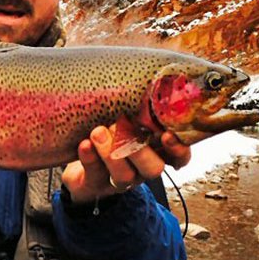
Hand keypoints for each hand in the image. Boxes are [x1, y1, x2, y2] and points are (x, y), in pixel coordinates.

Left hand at [62, 115, 190, 203]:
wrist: (79, 158)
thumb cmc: (109, 131)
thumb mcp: (125, 117)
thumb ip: (137, 105)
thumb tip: (143, 74)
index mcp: (155, 151)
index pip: (179, 156)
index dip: (178, 149)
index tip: (167, 135)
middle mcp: (141, 169)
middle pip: (153, 168)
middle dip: (139, 150)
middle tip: (120, 127)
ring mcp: (119, 179)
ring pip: (124, 176)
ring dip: (111, 153)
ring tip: (97, 132)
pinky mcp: (95, 184)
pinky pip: (94, 175)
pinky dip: (90, 159)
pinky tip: (84, 145)